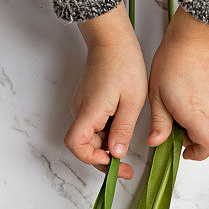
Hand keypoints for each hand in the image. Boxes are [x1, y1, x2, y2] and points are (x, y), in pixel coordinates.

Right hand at [65, 6, 146, 178]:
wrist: (112, 39)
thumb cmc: (124, 64)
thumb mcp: (132, 100)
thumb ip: (123, 129)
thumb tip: (117, 154)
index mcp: (90, 110)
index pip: (75, 144)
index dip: (92, 159)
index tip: (114, 162)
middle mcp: (81, 111)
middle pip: (84, 146)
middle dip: (104, 160)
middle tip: (128, 169)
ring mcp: (83, 108)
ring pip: (91, 138)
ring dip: (108, 147)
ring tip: (129, 147)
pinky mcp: (89, 104)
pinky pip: (95, 127)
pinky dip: (108, 135)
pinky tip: (123, 132)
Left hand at [148, 7, 208, 160]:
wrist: (196, 34)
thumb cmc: (174, 60)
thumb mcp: (157, 94)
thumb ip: (159, 123)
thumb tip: (155, 142)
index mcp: (194, 113)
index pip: (207, 145)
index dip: (198, 154)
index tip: (185, 153)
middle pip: (203, 134)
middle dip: (188, 134)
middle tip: (170, 120)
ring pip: (206, 120)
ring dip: (192, 119)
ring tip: (174, 99)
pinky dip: (198, 107)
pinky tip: (184, 90)